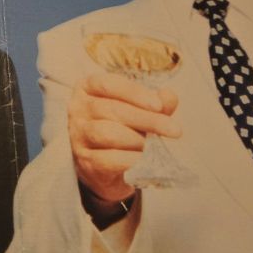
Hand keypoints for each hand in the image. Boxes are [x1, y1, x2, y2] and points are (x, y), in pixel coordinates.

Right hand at [68, 72, 180, 204]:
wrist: (104, 167)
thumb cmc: (122, 129)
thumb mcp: (139, 110)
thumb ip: (155, 102)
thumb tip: (168, 97)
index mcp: (88, 88)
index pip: (108, 85)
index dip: (135, 93)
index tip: (159, 105)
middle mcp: (77, 109)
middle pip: (112, 110)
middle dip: (147, 120)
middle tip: (175, 130)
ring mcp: (77, 136)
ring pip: (107, 133)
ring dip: (137, 140)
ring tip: (153, 145)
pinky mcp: (84, 161)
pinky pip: (108, 159)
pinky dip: (131, 159)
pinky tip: (144, 159)